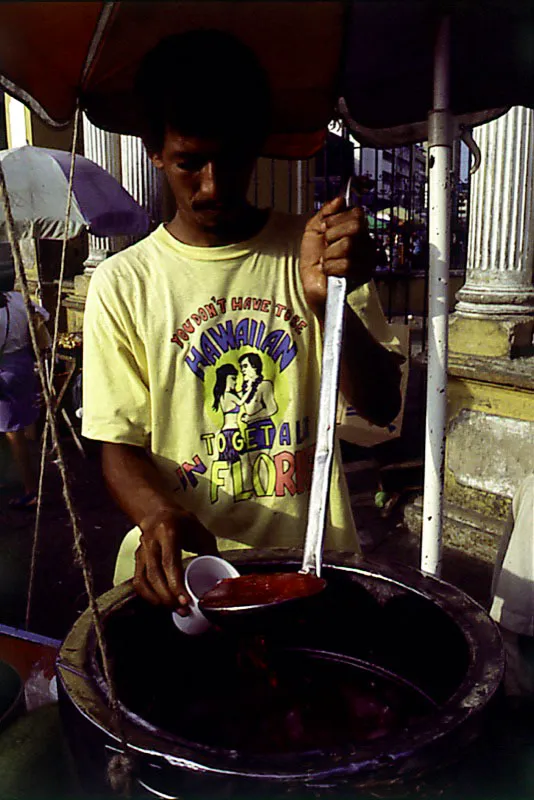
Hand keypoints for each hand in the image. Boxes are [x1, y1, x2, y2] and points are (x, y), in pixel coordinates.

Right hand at [133, 507, 218, 611]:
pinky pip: (138, 582)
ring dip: (158, 599)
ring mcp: (142, 551)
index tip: (186, 601)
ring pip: (143, 580)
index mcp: (168, 532)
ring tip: (174, 609)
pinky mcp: (137, 559)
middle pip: (155, 575)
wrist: (158, 512)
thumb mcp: (201, 532)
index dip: (176, 585)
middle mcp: (151, 542)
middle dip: (168, 597)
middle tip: (183, 610)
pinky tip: (159, 603)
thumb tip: (223, 574)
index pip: (169, 562)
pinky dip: (147, 596)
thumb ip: (211, 552)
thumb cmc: (182, 522)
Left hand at [299, 195, 375, 319]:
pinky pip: (347, 264)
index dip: (336, 219)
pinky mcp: (363, 275)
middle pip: (356, 226)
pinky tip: (329, 272)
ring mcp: (367, 259)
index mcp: (357, 230)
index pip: (357, 213)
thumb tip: (340, 199)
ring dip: (329, 254)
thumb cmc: (314, 261)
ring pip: (349, 245)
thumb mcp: (314, 231)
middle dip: (332, 236)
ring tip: (326, 262)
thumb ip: (325, 213)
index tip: (325, 230)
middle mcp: (367, 243)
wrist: (312, 286)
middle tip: (326, 247)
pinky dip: (331, 268)